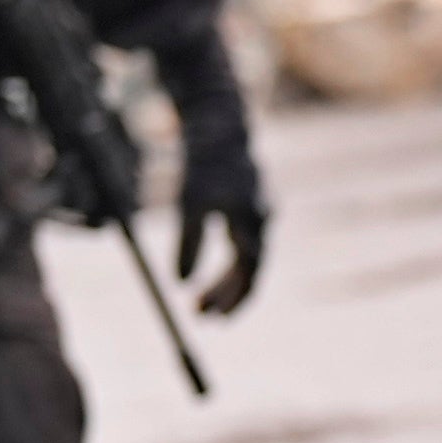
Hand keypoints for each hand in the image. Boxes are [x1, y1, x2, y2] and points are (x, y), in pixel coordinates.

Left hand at [174, 114, 269, 316]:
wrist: (217, 125)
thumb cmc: (204, 164)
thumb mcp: (189, 205)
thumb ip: (188, 244)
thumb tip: (180, 283)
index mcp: (254, 222)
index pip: (249, 272)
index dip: (232, 298)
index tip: (211, 317)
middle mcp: (261, 220)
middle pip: (248, 269)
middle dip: (224, 294)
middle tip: (198, 314)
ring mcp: (256, 213)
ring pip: (243, 258)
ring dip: (222, 281)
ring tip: (196, 299)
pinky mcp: (245, 206)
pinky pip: (239, 244)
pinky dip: (224, 262)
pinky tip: (206, 271)